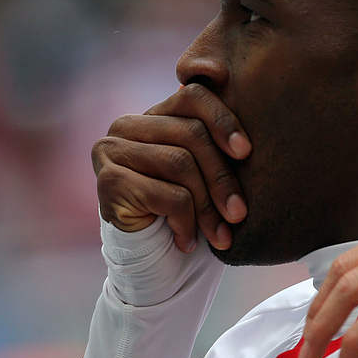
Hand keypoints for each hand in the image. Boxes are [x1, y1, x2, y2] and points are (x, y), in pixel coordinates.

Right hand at [91, 84, 251, 252]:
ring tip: (220, 236)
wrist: (150, 261)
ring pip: (180, 163)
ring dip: (207, 207)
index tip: (246, 151)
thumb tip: (250, 137)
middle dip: (222, 178)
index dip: (223, 118)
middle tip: (239, 214)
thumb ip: (220, 145)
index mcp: (154, 115)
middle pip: (192, 133)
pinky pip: (166, 193)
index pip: (193, 95)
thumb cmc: (188, 214)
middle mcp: (126, 125)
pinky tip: (188, 242)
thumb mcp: (208, 175)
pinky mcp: (108, 180)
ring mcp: (111, 149)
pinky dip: (185, 222)